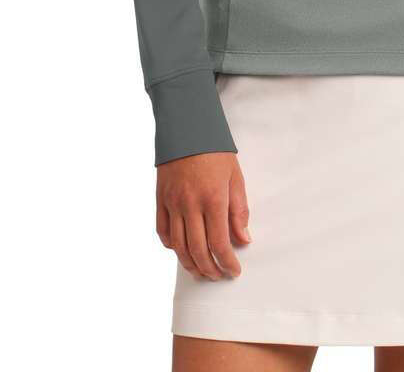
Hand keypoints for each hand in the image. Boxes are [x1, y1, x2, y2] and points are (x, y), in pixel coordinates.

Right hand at [155, 152, 251, 279]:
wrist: (187, 128)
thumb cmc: (215, 151)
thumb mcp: (235, 177)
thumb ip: (239, 210)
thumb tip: (243, 240)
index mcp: (212, 198)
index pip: (219, 243)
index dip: (227, 262)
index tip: (234, 271)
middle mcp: (190, 205)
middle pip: (197, 250)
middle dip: (209, 269)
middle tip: (218, 276)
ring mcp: (172, 203)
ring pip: (178, 246)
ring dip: (190, 264)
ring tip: (201, 271)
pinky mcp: (160, 200)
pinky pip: (163, 231)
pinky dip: (172, 246)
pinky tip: (182, 250)